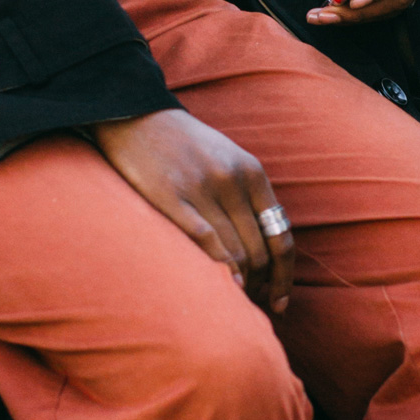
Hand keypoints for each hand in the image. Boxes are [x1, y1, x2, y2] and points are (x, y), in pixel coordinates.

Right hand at [92, 111, 294, 314]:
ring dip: (239, 283)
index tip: (279, 301)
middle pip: (258, 250)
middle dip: (259, 284)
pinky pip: (206, 241)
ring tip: (234, 301)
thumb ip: (248, 195)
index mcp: (252, 172)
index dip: (284, 275)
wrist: (135, 115)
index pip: (280, 235)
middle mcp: (233, 180)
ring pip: (235, 251)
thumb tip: (264, 247)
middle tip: (250, 304)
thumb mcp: (227, 158)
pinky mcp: (171, 197)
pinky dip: (220, 269)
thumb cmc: (183, 144)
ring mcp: (203, 188)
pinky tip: (224, 287)